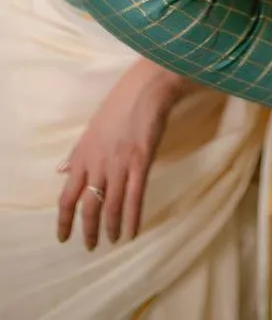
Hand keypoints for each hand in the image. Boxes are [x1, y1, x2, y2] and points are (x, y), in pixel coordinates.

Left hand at [57, 60, 191, 249]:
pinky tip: (132, 232)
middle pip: (89, 206)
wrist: (146, 89)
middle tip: (91, 245)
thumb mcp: (92, 128)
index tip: (63, 237)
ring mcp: (119, 164)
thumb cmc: (120, 103)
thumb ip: (78, 152)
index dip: (64, 220)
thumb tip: (61, 171)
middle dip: (89, 230)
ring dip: (110, 227)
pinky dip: (132, 218)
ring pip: (111, 205)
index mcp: (83, 155)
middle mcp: (98, 163)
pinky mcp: (141, 163)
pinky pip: (135, 197)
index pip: (67, 196)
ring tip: (112, 241)